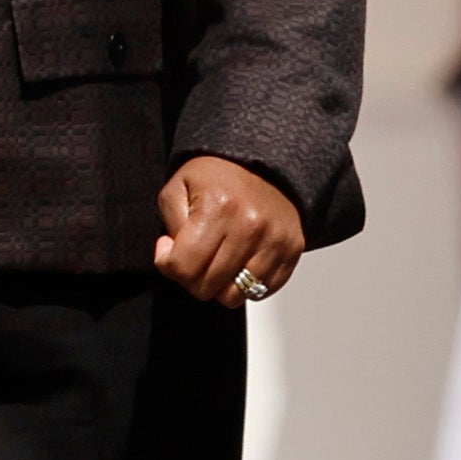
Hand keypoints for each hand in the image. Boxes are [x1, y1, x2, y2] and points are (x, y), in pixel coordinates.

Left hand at [156, 155, 304, 302]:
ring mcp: (275, 242)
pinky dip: (247, 285)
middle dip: (192, 277)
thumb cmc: (218, 176)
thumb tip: (171, 259)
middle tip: (195, 256)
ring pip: (234, 296)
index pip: (183, 268)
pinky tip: (240, 262)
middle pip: (206, 287)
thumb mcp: (178, 187)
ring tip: (218, 262)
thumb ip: (168, 226)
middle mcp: (251, 227)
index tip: (171, 250)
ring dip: (220, 285)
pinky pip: (262, 292)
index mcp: (218, 208)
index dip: (168, 265)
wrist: (266, 163)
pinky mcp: (292, 251)